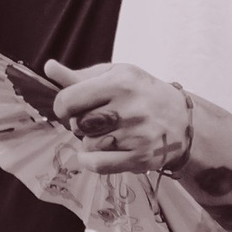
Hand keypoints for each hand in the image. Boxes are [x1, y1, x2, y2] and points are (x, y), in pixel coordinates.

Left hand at [46, 57, 193, 173]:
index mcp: (121, 82)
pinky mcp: (141, 157)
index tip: (70, 109)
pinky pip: (99, 164)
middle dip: (81, 124)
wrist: (183, 119)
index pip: (69, 100)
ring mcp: (136, 134)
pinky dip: (90, 160)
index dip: (62, 107)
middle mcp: (130, 107)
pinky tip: (96, 153)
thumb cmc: (143, 93)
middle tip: (97, 120)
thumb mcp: (116, 75)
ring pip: (88, 145)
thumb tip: (49, 67)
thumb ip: (80, 76)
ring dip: (92, 141)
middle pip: (78, 124)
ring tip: (109, 133)